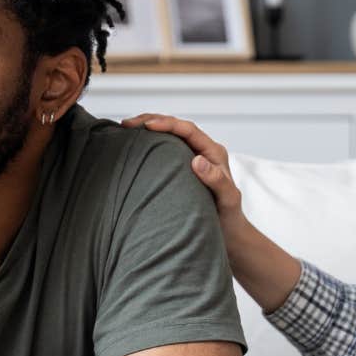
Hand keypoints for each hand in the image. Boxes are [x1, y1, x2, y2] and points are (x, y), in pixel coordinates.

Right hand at [119, 112, 302, 311]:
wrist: (229, 234)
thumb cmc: (230, 218)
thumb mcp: (227, 199)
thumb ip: (216, 180)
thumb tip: (197, 160)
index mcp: (214, 153)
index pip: (188, 130)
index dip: (167, 124)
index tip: (147, 126)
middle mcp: (203, 152)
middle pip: (176, 128)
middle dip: (151, 120)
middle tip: (127, 123)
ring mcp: (192, 159)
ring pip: (169, 137)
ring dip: (148, 130)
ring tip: (126, 129)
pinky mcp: (183, 169)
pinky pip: (165, 151)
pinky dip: (150, 145)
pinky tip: (135, 147)